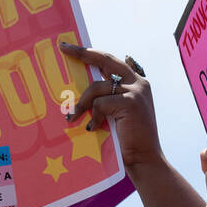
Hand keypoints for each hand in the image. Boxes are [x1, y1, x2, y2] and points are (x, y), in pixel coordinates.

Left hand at [59, 41, 160, 170]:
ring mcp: (136, 91)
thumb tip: (82, 90)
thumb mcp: (116, 114)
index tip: (70, 47)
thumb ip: (106, 98)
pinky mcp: (131, 102)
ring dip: (82, 104)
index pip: (110, 61)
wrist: (143, 159)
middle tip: (64, 48)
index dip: (90, 53)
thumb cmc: (126, 140)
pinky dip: (93, 117)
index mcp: (136, 83)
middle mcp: (138, 82)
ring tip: (73, 118)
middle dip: (83, 52)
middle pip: (105, 59)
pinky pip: (99, 104)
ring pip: (96, 88)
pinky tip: (93, 128)